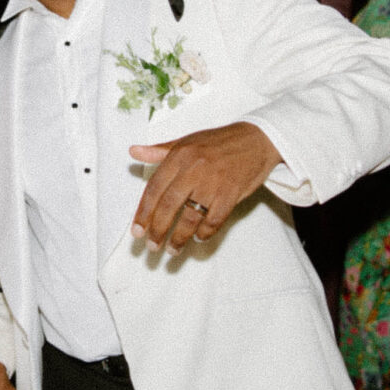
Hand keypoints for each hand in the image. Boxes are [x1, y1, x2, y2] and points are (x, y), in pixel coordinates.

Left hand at [129, 121, 281, 250]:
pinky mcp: (232, 193)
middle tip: (152, 247)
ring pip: (190, 216)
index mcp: (179, 155)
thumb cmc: (218, 142)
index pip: (154, 188)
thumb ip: (159, 151)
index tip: (137, 231)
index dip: (143, 212)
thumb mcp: (186, 141)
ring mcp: (213, 182)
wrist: (256, 139)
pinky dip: (205, 232)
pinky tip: (198, 239)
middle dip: (158, 230)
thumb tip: (133, 152)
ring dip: (179, 237)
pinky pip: (214, 219)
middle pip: (169, 205)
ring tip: (172, 250)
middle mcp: (194, 169)